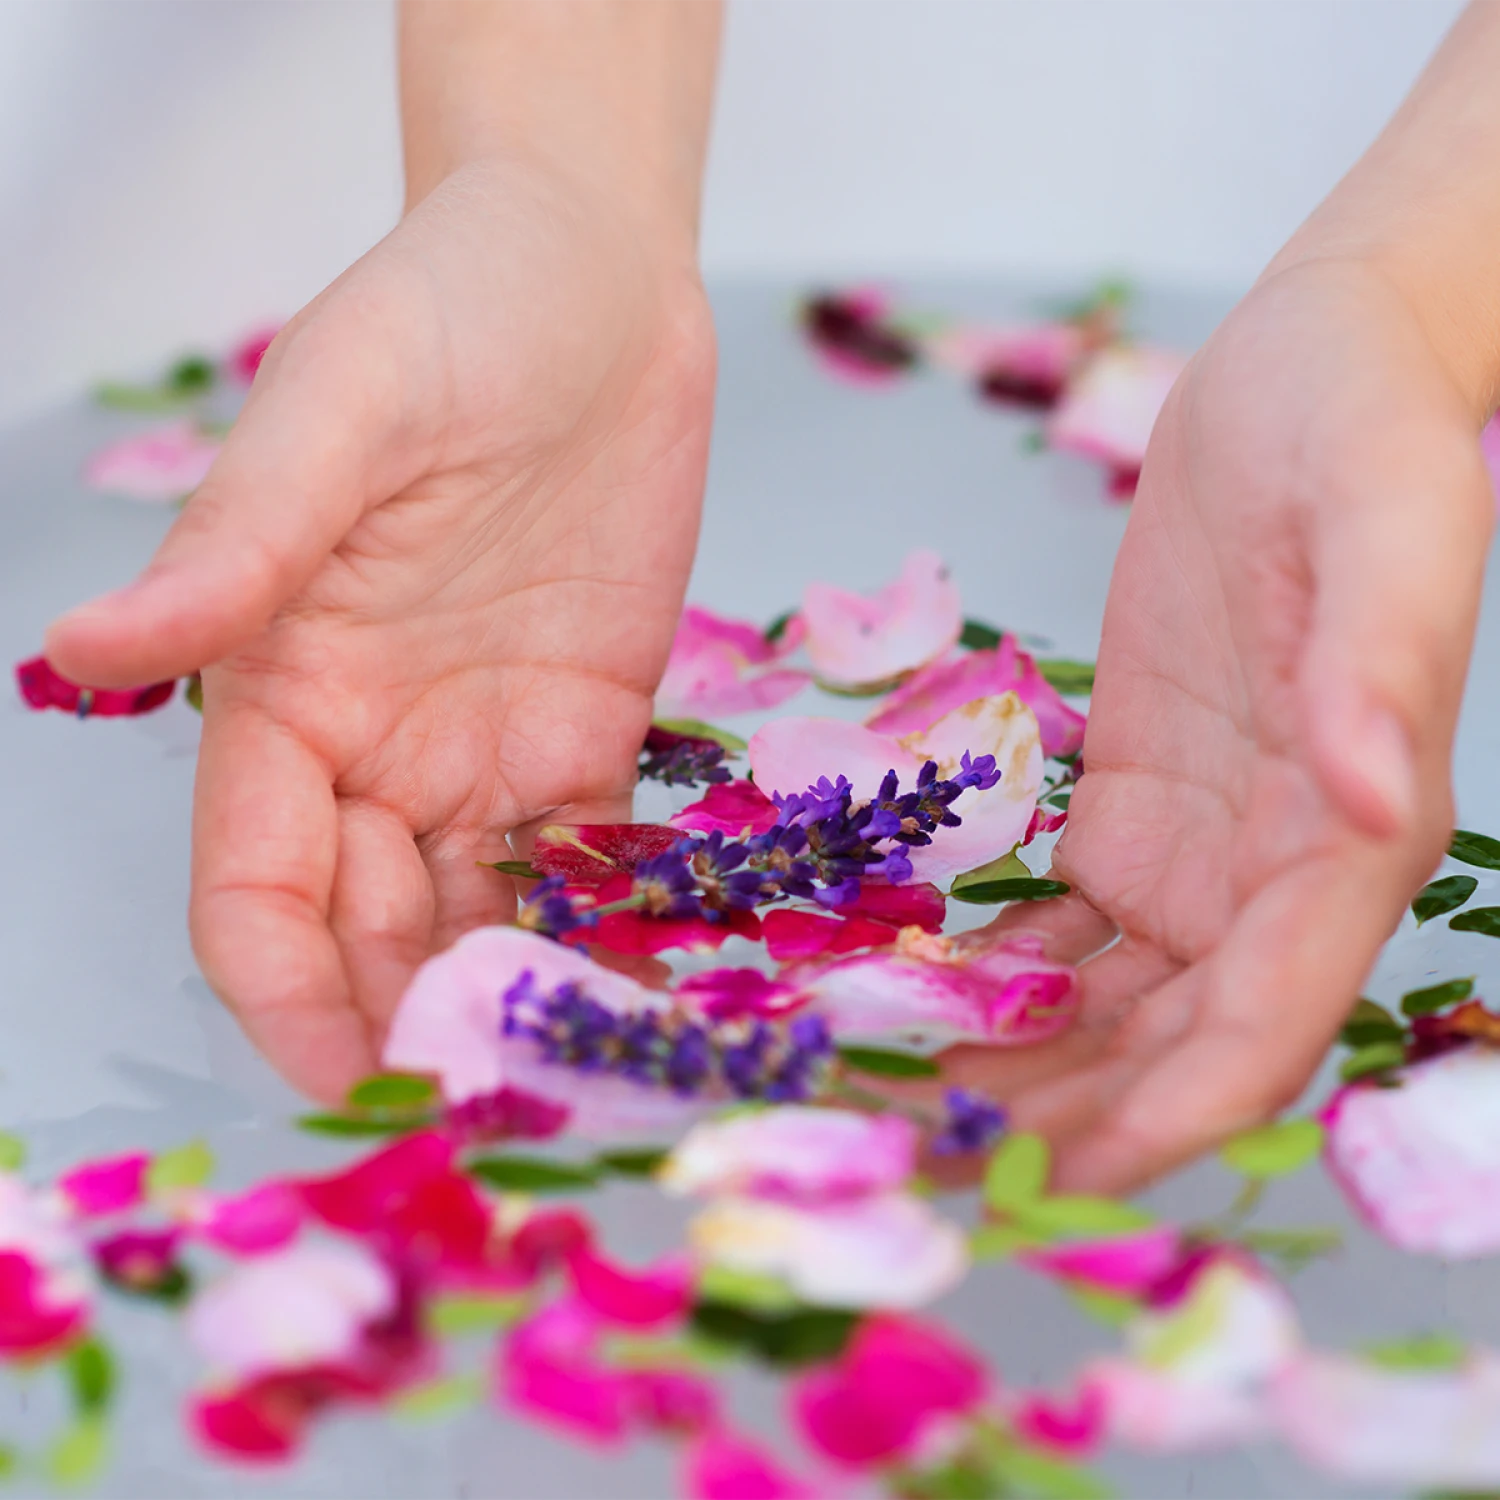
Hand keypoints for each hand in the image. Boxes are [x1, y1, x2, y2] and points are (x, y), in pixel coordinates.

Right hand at [45, 153, 714, 1099]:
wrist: (596, 278)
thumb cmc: (450, 313)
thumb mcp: (338, 415)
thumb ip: (237, 545)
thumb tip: (81, 651)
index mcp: (284, 686)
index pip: (254, 881)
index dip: (286, 989)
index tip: (354, 1081)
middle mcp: (377, 739)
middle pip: (365, 924)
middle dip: (404, 1020)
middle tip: (482, 1103)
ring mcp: (488, 743)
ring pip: (474, 914)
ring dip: (502, 997)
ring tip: (564, 1073)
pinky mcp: (591, 727)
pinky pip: (585, 860)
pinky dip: (597, 930)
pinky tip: (636, 988)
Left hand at [947, 259, 1493, 1189]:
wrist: (1308, 370)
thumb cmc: (1364, 426)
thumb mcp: (1387, 517)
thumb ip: (1380, 663)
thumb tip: (1369, 798)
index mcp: (1351, 834)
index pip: (1269, 1015)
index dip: (1179, 1107)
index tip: (1070, 1169)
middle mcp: (1274, 868)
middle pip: (1173, 1038)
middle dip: (1071, 1113)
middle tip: (937, 1154)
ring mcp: (1200, 844)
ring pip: (1110, 1002)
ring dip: (1022, 1062)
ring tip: (906, 1096)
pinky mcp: (1136, 802)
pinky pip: (1066, 926)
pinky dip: (998, 975)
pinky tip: (919, 994)